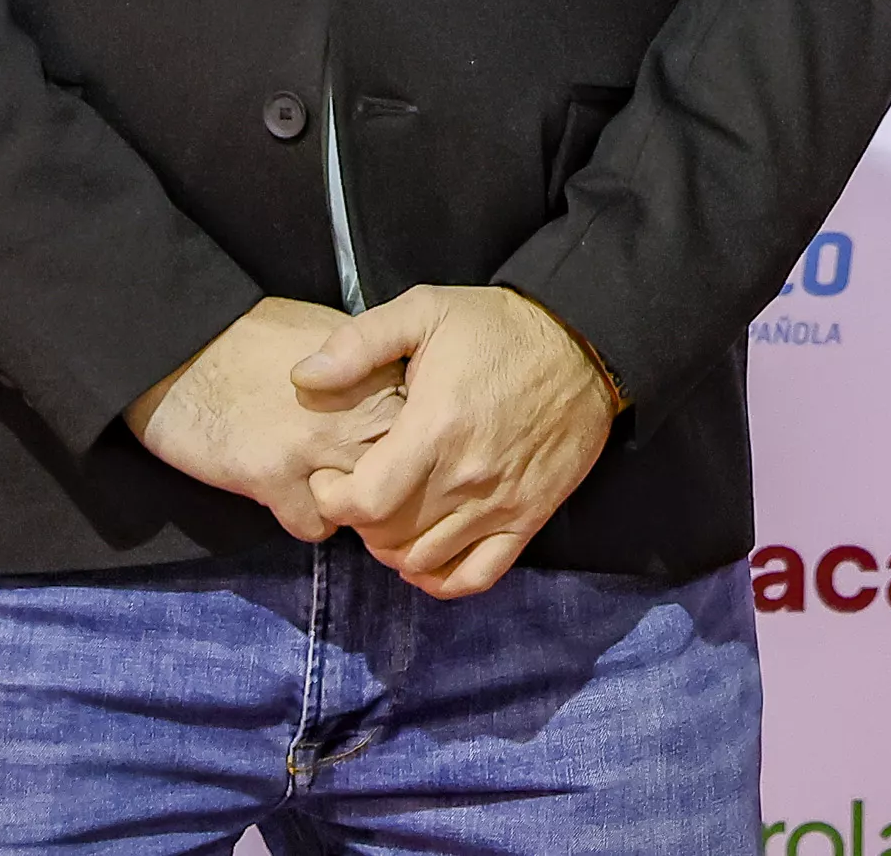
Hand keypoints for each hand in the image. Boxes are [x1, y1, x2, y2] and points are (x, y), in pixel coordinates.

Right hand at [127, 296, 400, 537]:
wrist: (182, 347)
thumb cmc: (258, 340)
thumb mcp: (335, 342)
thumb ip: (376, 378)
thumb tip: (407, 412)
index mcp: (381, 372)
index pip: (430, 433)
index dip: (413, 450)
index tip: (393, 454)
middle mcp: (364, 410)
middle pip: (408, 477)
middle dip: (388, 486)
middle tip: (356, 480)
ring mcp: (321, 444)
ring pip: (368, 508)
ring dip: (350, 506)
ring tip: (322, 487)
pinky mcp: (276, 476)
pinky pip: (316, 527)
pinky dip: (304, 519)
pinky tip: (287, 495)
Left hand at [294, 285, 618, 598]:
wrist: (586, 343)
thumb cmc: (500, 327)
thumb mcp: (426, 309)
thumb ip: (358, 342)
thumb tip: (303, 377)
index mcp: (435, 429)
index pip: (363, 503)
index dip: (332, 498)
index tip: (331, 477)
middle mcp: (467, 477)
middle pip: (388, 537)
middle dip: (359, 521)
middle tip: (359, 492)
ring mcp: (501, 503)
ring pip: (424, 561)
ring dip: (393, 549)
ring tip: (389, 517)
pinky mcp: (529, 516)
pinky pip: (477, 575)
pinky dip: (442, 580)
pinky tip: (425, 559)